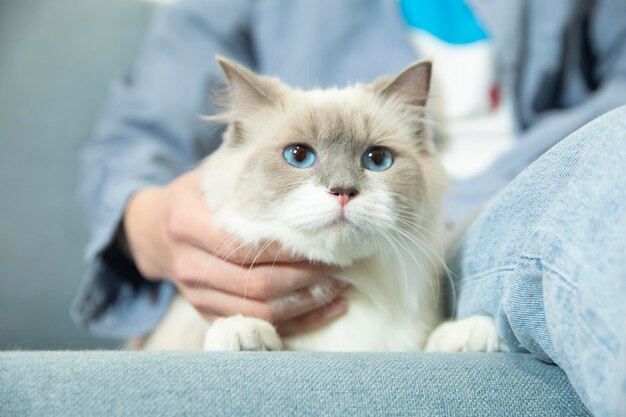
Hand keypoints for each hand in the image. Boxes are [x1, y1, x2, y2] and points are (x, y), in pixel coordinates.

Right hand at [123, 169, 348, 334]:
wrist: (153, 230)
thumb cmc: (196, 196)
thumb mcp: (212, 175)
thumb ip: (248, 172)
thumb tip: (303, 159)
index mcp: (187, 221)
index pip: (245, 244)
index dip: (289, 248)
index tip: (325, 240)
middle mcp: (187, 262)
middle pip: (256, 282)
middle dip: (306, 277)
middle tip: (341, 263)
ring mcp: (195, 292)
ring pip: (259, 309)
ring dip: (307, 303)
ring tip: (340, 287)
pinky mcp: (205, 312)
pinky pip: (256, 324)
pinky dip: (296, 321)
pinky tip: (326, 307)